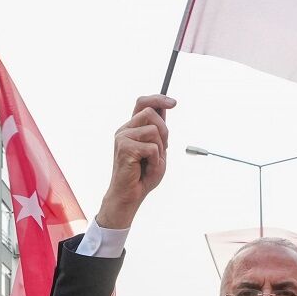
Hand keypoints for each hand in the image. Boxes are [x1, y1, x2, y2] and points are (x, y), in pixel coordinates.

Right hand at [94, 95, 174, 230]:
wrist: (130, 196)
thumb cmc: (142, 176)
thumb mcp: (157, 150)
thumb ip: (159, 132)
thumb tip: (164, 109)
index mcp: (131, 128)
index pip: (142, 103)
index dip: (158, 99)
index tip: (173, 103)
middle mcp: (125, 130)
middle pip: (150, 113)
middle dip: (164, 131)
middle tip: (162, 149)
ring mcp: (122, 138)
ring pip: (153, 130)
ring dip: (160, 149)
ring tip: (151, 162)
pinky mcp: (124, 148)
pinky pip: (152, 148)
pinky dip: (155, 161)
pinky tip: (146, 169)